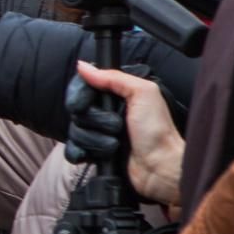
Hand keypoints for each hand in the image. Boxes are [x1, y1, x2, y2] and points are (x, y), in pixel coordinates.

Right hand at [71, 62, 184, 206]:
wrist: (159, 167)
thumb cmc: (157, 132)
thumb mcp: (143, 93)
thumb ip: (113, 77)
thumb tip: (83, 66)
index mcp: (118, 94)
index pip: (82, 88)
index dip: (80, 97)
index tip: (85, 104)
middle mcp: (107, 112)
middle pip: (77, 111)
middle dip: (95, 121)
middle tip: (117, 126)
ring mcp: (100, 133)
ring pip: (75, 131)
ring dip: (94, 139)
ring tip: (115, 144)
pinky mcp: (95, 151)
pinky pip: (73, 149)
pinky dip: (81, 152)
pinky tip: (96, 154)